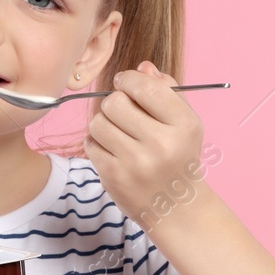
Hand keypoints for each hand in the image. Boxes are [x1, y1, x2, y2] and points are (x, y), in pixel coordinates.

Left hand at [85, 60, 207, 222]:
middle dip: (114, 102)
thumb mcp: (184, 122)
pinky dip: (97, 143)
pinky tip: (112, 150)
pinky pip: (90, 144)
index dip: (129, 79)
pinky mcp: (114, 178)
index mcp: (183, 125)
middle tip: (122, 112)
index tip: (126, 84)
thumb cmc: (179, 156)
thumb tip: (142, 67)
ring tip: (117, 132)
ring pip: (98, 122)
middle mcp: (162, 144)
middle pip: (115, 102)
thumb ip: (166, 90)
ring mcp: (136, 163)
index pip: (145, 86)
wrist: (177, 207)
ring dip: (103, 123)